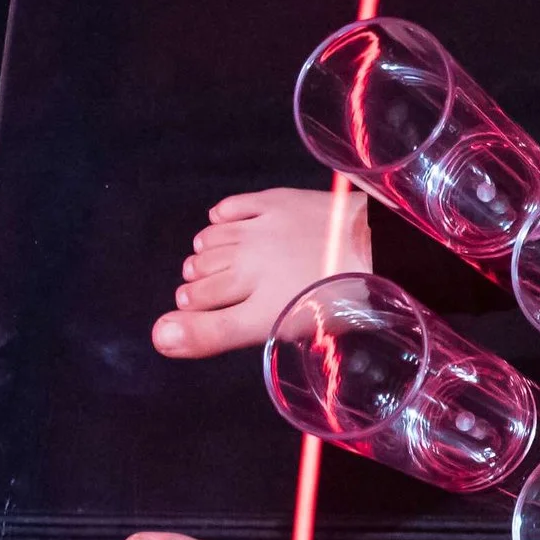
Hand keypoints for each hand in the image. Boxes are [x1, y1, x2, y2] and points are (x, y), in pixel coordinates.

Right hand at [153, 186, 370, 357]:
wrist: (382, 249)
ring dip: (208, 256)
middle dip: (199, 287)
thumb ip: (215, 334)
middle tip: (215, 293)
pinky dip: (221, 221)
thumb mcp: (281, 329)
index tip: (207, 313)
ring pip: (207, 243)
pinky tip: (228, 228)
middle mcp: (248, 264)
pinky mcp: (274, 202)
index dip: (194, 313)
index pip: (195, 308)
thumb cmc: (342, 301)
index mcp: (253, 304)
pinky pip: (228, 209)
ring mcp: (260, 230)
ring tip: (224, 265)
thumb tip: (158, 336)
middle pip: (198, 275)